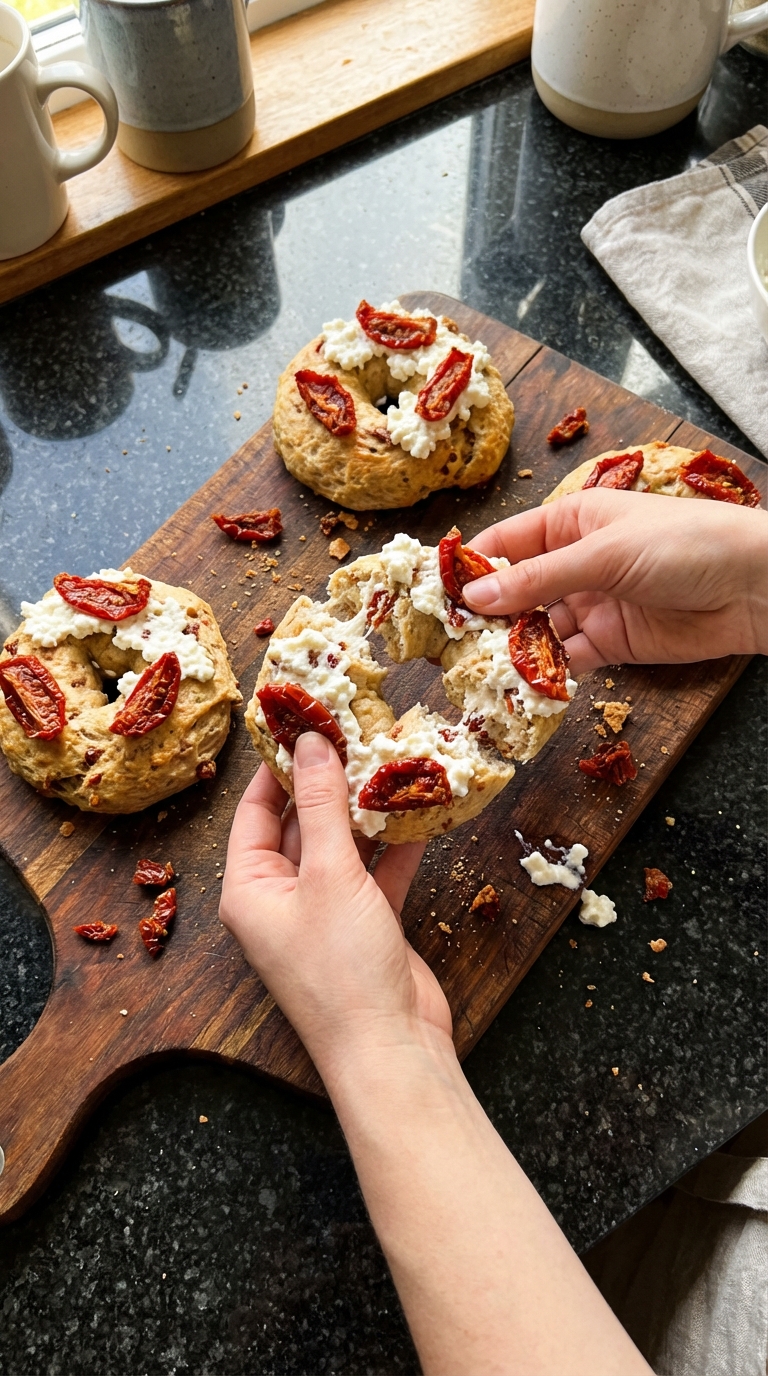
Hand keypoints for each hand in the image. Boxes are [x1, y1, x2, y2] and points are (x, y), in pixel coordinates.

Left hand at [219, 734, 451, 1078]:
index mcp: (249, 889)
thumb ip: (321, 805)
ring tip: (389, 760)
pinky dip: (395, 846)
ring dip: (366, 810)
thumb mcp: (329, 875)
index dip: (275, 766)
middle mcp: (280, 899)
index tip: (301, 721)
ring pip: (342, 845)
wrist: (390, 1050)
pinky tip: (419, 809)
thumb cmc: (342, 969)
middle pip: (299, 824)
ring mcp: (325, 913)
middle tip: (354, 732)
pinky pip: (377, 872)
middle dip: (327, 782)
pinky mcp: (366, 924)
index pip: (254, 811)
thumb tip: (311, 742)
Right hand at [463, 489, 767, 672]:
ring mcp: (593, 604)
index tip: (434, 594)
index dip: (470, 566)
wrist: (754, 587)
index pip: (506, 541)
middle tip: (446, 642)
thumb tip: (477, 597)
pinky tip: (522, 684)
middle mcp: (576, 562)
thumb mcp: (604, 553)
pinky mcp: (612, 643)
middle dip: (484, 614)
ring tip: (477, 670)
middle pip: (516, 589)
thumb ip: (539, 578)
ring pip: (537, 628)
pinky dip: (546, 672)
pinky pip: (567, 659)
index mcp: (572, 520)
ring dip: (512, 648)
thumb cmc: (685, 543)